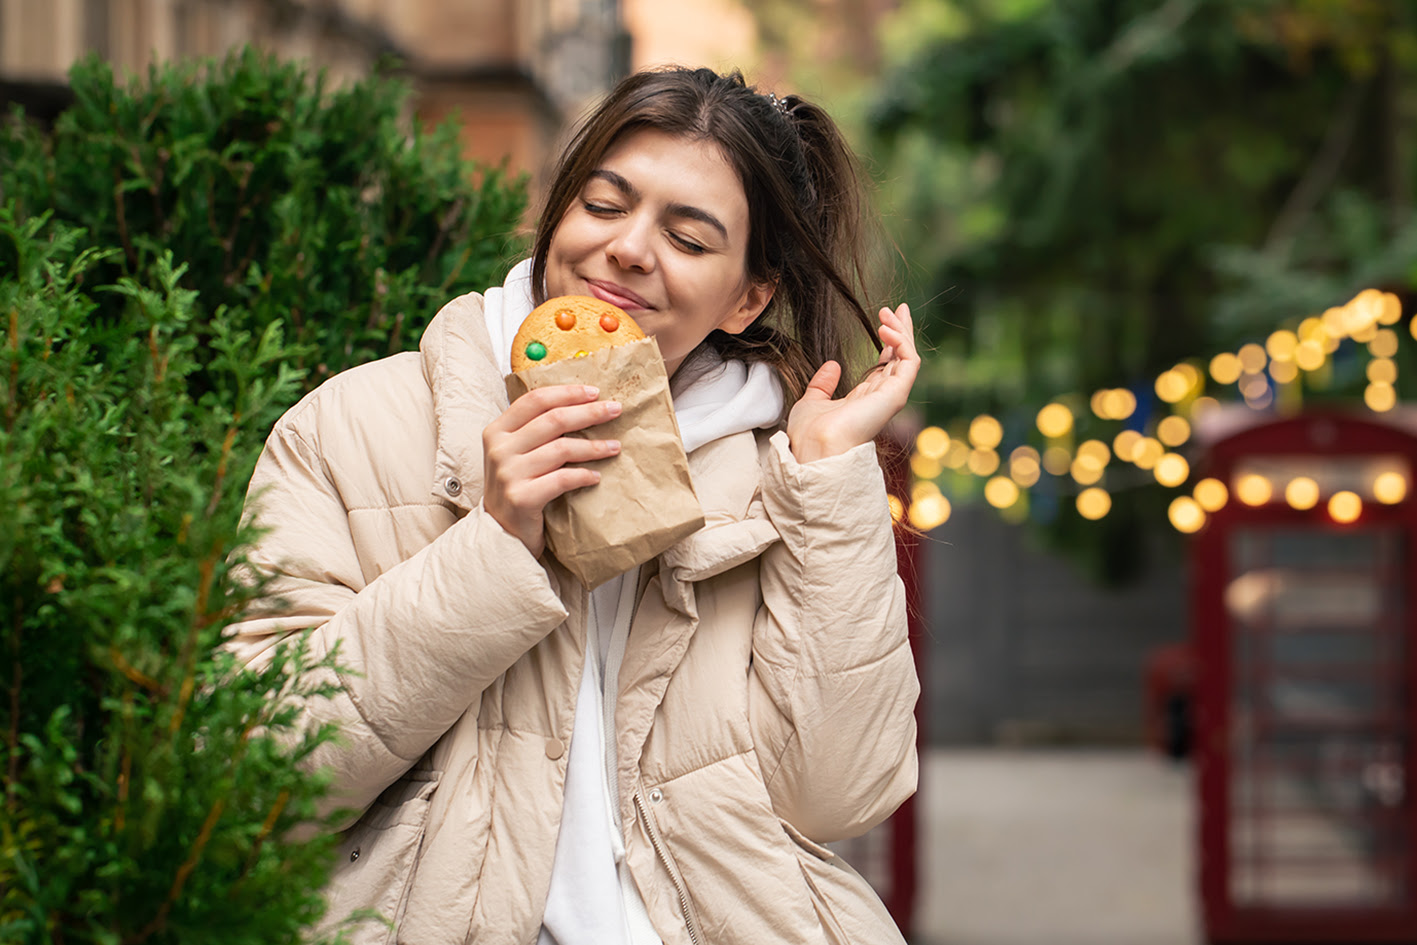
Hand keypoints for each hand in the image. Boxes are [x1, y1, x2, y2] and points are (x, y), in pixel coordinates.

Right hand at [482, 385, 621, 556]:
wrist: (500, 534)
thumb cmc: (516, 488)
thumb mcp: (515, 454)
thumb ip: (534, 431)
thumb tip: (580, 405)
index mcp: (497, 431)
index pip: (535, 400)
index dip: (567, 393)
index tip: (595, 392)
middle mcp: (499, 449)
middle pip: (553, 419)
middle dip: (590, 412)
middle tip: (615, 410)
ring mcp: (509, 473)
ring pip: (562, 448)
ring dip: (594, 446)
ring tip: (614, 446)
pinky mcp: (522, 497)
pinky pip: (563, 479)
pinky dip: (584, 476)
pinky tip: (596, 476)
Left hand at [787, 303, 919, 462]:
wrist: (815, 446)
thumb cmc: (811, 433)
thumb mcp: (813, 401)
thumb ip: (823, 385)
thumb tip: (832, 365)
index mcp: (866, 400)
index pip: (886, 366)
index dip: (888, 342)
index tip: (885, 320)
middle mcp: (882, 398)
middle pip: (901, 358)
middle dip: (902, 331)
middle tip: (901, 306)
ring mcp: (891, 396)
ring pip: (908, 357)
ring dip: (901, 331)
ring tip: (887, 312)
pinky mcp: (896, 394)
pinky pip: (909, 362)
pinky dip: (901, 341)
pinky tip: (886, 327)